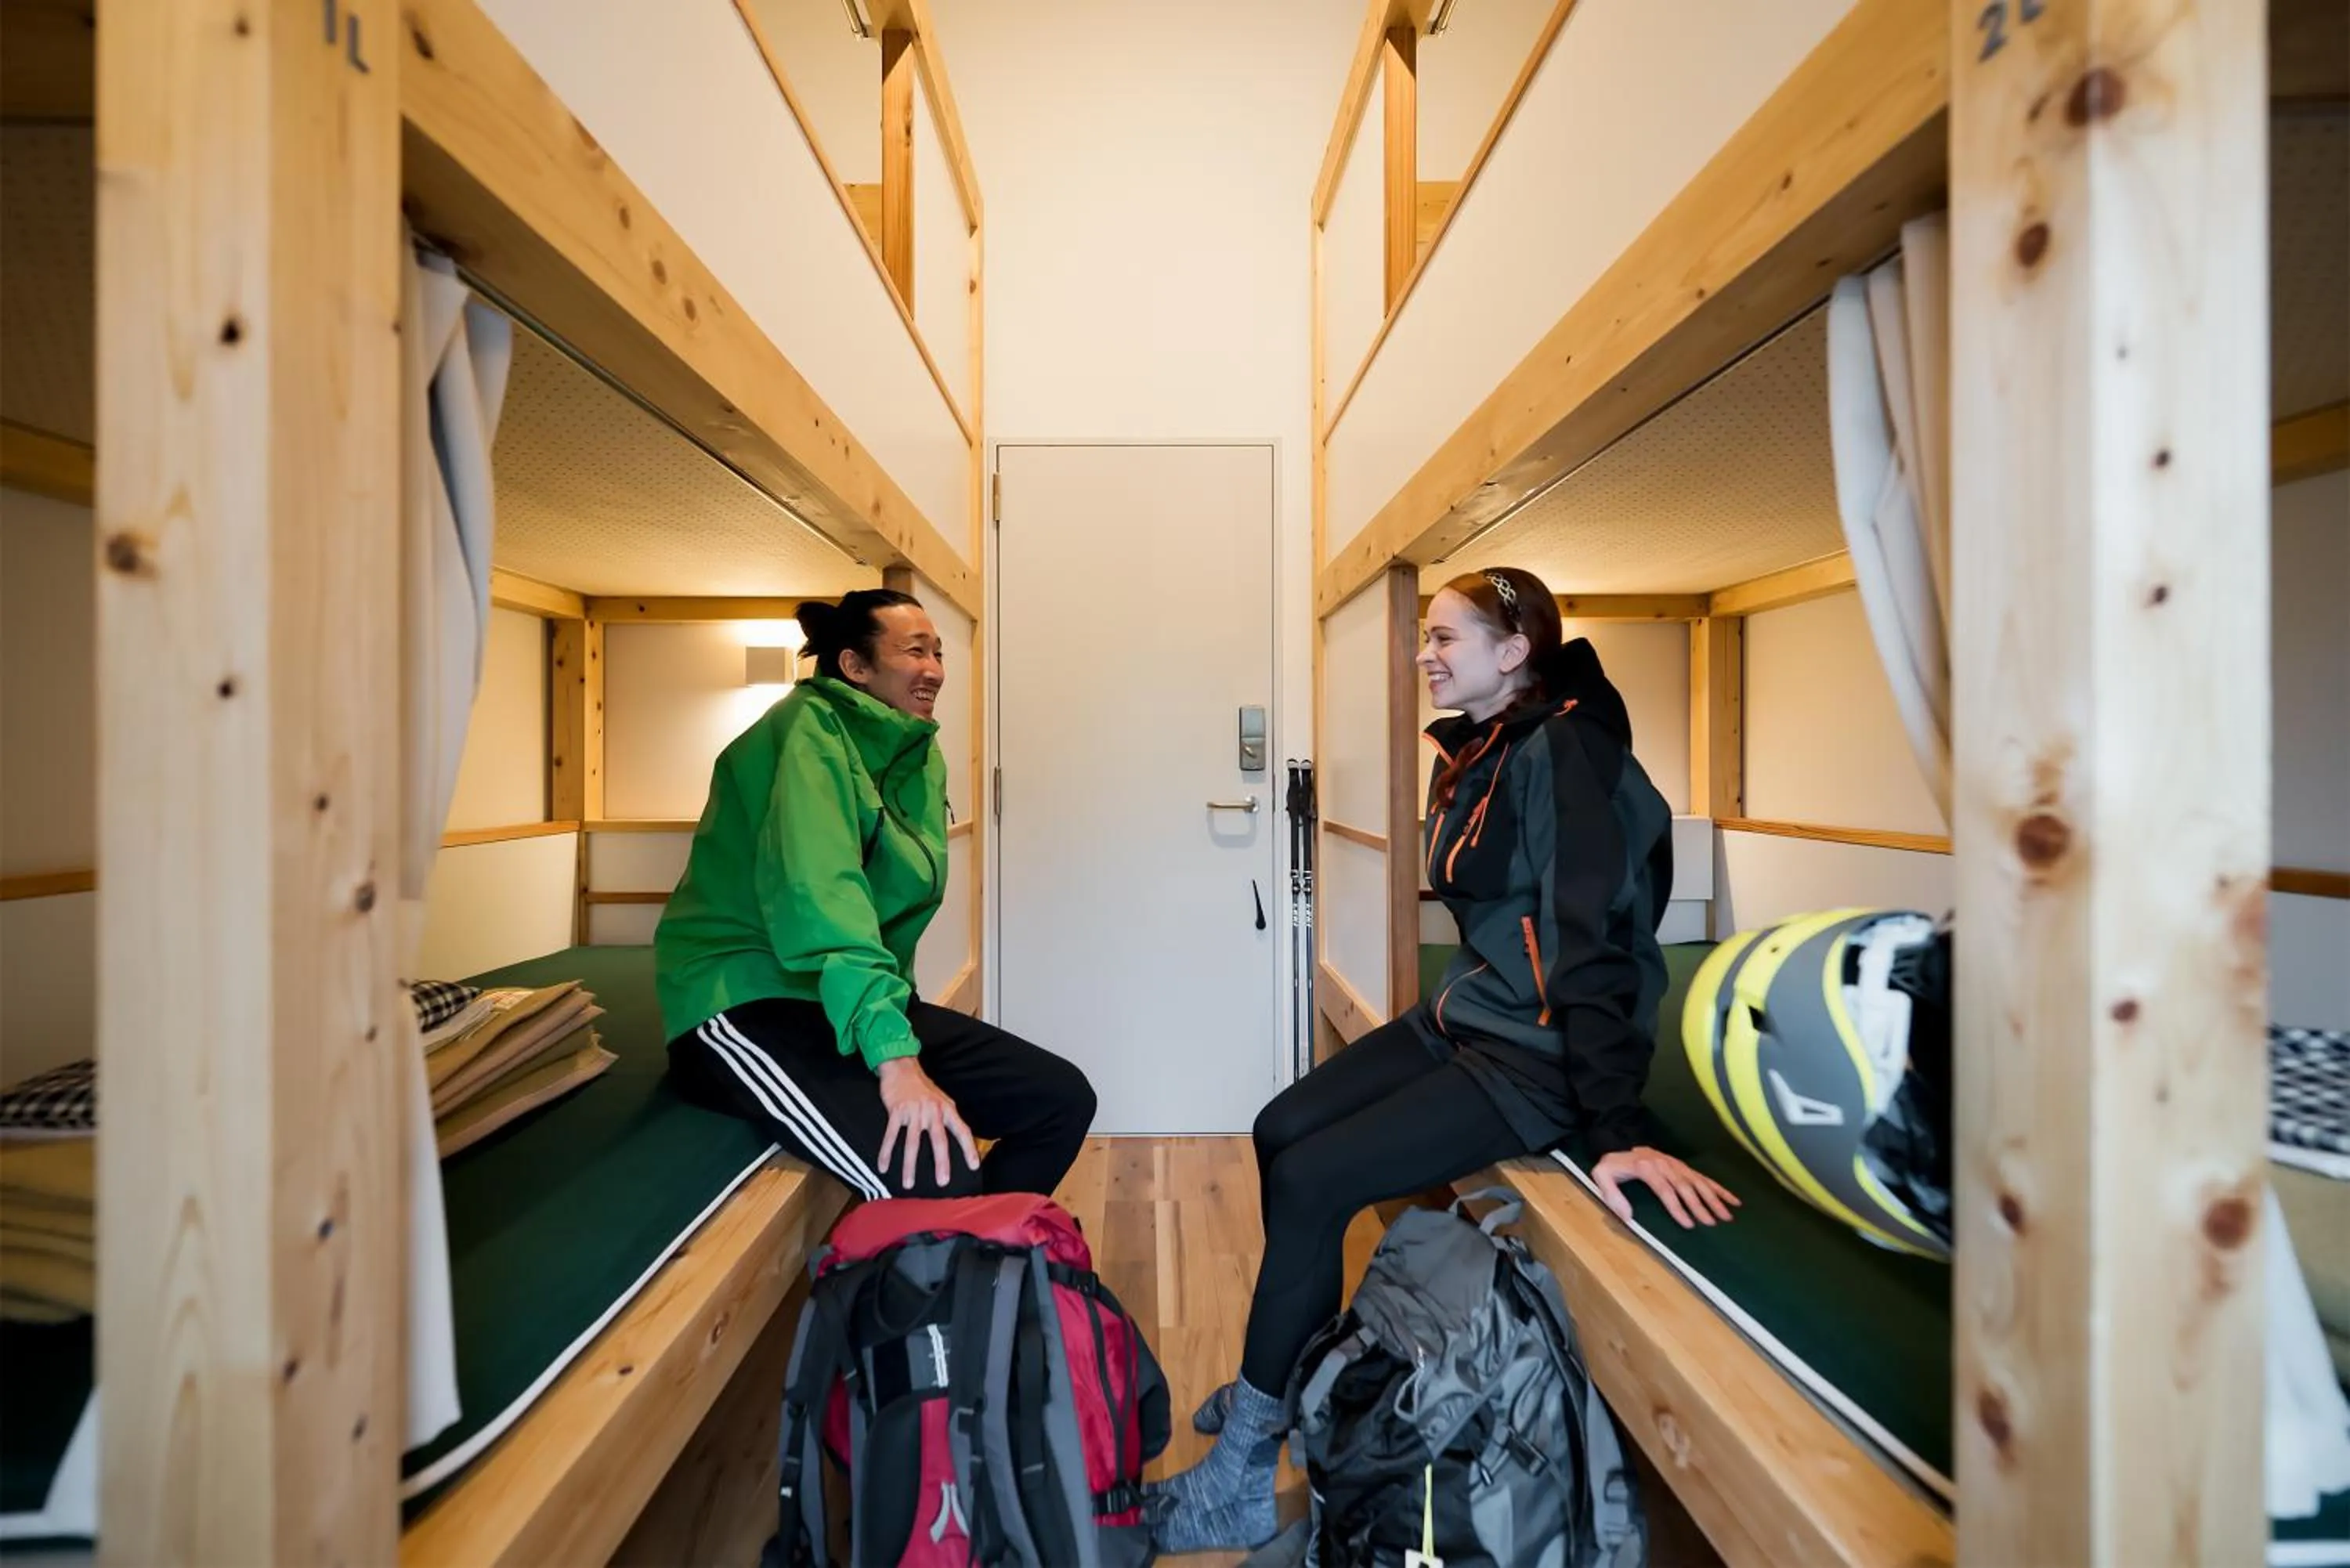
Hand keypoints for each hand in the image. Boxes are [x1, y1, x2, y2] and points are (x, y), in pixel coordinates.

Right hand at [876, 1057, 979, 1190]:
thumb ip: (948, 1118)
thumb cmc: (922, 1087)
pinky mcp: (896, 1111)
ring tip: (908, 1184)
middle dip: (941, 1162)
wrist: (901, 1068)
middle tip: (943, 1181)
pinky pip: (891, 1136)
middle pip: (939, 1140)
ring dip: (910, 1165)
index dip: (969, 1148)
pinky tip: (883, 1166)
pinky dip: (886, 1152)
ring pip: (913, 1143)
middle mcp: (932, 1111)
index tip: (974, 1166)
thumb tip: (959, 1137)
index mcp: (946, 1109)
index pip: (962, 1130)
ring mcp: (914, 1111)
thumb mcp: (942, 1099)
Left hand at [1591, 1147, 1738, 1229]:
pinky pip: (1703, 1177)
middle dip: (1700, 1206)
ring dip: (1714, 1199)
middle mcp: (1665, 1165)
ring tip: (1727, 1216)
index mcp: (1646, 1168)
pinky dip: (1719, 1188)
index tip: (1689, 1224)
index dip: (1678, 1207)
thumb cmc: (1612, 1164)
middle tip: (1712, 1223)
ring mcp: (1676, 1165)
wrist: (1619, 1140)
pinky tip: (1733, 1200)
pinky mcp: (1683, 1166)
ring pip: (1699, 1182)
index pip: (1665, 1190)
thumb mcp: (1601, 1175)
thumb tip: (1628, 1217)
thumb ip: (1611, 1195)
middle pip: (1685, 1187)